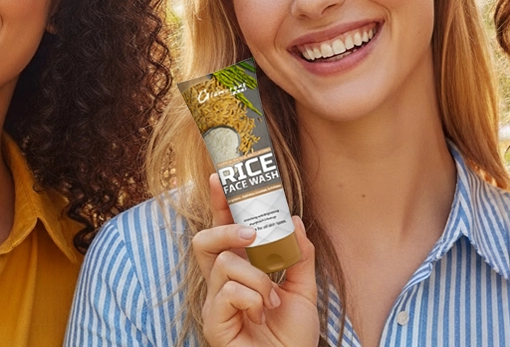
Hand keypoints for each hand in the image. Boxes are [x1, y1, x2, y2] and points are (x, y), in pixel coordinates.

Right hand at [192, 173, 318, 345]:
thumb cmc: (291, 338)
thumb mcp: (304, 290)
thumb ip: (299, 256)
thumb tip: (294, 220)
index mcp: (240, 272)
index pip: (224, 231)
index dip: (219, 204)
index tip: (220, 178)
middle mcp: (221, 284)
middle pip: (204, 240)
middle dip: (227, 228)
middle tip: (252, 234)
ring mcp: (214, 303)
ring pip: (224, 264)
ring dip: (257, 278)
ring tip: (272, 301)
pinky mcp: (213, 322)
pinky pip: (227, 291)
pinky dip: (252, 298)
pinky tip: (262, 315)